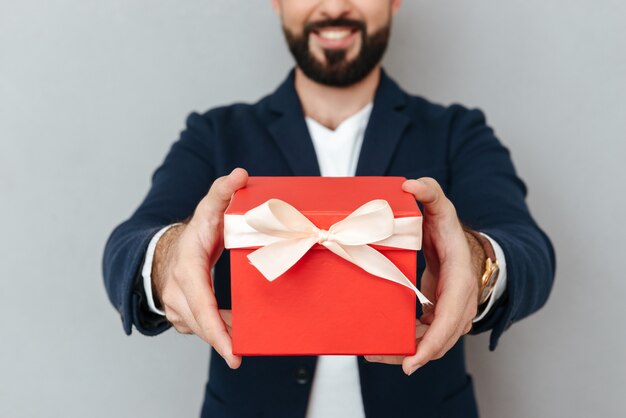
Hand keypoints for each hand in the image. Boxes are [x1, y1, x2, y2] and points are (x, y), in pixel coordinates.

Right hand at [152, 168, 247, 368]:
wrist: (163, 250)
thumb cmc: (192, 232)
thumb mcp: (207, 210)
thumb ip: (222, 192)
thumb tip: (240, 174)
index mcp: (187, 269)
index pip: (201, 304)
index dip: (217, 329)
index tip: (233, 351)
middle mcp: (176, 292)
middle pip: (201, 324)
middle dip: (222, 341)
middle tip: (242, 356)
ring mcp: (174, 307)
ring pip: (200, 329)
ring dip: (222, 338)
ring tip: (243, 345)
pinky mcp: (179, 316)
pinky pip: (200, 328)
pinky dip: (217, 333)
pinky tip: (235, 336)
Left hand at [364, 178, 480, 374]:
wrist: (466, 248)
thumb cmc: (450, 231)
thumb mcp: (442, 209)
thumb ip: (430, 192)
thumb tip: (410, 184)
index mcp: (460, 280)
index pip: (449, 317)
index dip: (432, 342)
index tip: (412, 361)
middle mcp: (460, 303)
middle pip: (440, 340)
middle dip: (413, 354)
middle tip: (376, 355)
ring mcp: (451, 313)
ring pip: (432, 343)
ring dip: (405, 352)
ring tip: (372, 352)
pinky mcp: (439, 317)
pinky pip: (426, 336)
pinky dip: (407, 343)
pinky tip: (383, 343)